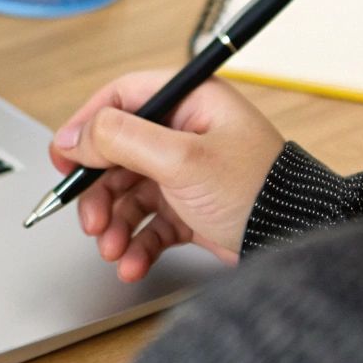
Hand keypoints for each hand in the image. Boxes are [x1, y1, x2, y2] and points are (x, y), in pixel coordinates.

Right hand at [49, 71, 284, 281]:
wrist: (298, 242)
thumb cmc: (258, 191)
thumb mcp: (182, 159)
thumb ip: (121, 139)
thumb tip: (76, 134)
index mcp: (190, 103)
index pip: (121, 99)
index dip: (86, 126)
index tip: (64, 156)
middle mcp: (186, 134)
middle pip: (117, 154)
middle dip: (100, 193)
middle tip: (90, 219)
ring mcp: (187, 173)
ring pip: (129, 193)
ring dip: (114, 224)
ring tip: (112, 249)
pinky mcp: (190, 209)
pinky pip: (149, 223)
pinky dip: (135, 243)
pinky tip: (131, 262)